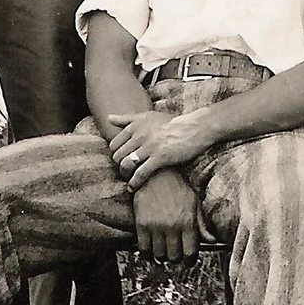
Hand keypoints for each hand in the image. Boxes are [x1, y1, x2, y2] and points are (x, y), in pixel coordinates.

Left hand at [106, 107, 221, 182]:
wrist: (195, 128)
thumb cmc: (173, 122)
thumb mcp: (148, 116)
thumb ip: (127, 118)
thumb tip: (108, 118)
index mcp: (135, 126)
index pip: (114, 144)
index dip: (115, 154)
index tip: (121, 159)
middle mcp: (139, 136)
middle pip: (118, 156)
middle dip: (119, 166)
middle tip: (125, 171)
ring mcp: (148, 147)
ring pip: (126, 164)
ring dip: (125, 174)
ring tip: (128, 178)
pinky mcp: (159, 158)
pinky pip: (140, 173)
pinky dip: (134, 182)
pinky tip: (133, 188)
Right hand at [132, 169, 201, 261]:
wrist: (156, 174)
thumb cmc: (178, 187)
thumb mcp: (195, 203)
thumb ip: (202, 224)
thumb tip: (212, 241)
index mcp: (188, 222)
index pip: (191, 253)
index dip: (190, 261)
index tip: (188, 261)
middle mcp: (172, 226)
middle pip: (174, 257)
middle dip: (176, 258)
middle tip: (175, 254)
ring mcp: (156, 226)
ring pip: (159, 255)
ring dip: (162, 256)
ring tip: (164, 250)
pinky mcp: (141, 225)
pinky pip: (143, 249)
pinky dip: (147, 253)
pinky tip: (151, 249)